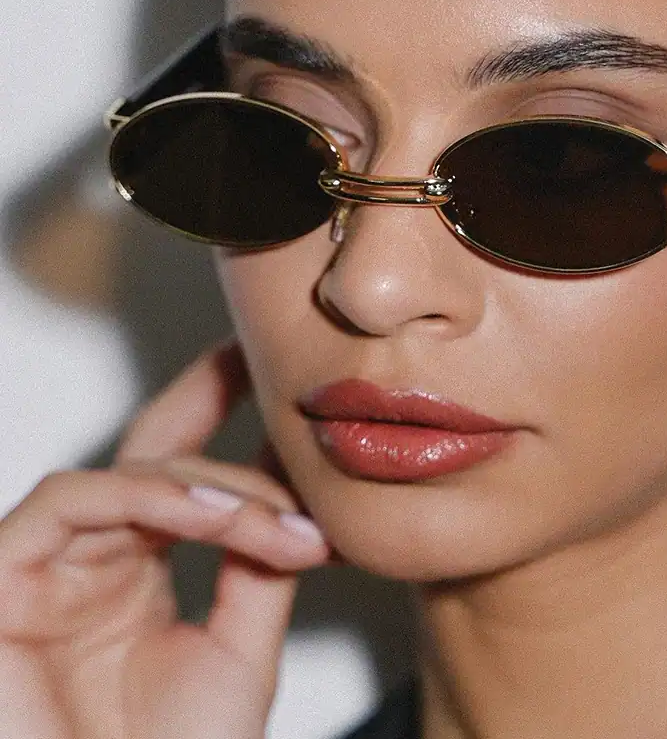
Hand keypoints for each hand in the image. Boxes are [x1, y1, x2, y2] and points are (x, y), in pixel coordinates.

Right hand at [0, 342, 331, 738]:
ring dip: (208, 485)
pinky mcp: (1, 576)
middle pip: (150, 454)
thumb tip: (294, 487)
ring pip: (127, 476)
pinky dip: (149, 496)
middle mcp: (88, 560)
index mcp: (136, 573)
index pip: (179, 475)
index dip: (216, 411)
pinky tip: (216, 517)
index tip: (269, 371)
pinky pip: (71, 499)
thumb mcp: (238, 648)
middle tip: (259, 362)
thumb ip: (260, 565)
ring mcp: (44, 567)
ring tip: (271, 516)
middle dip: (203, 395)